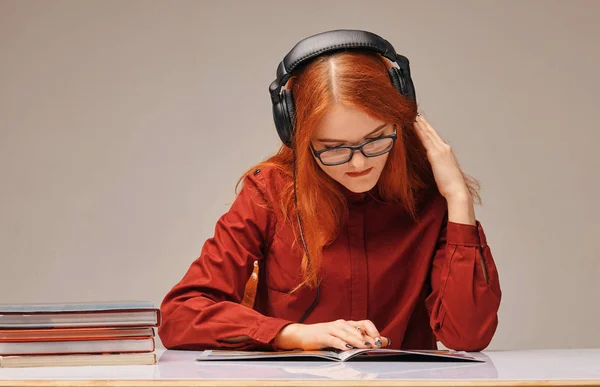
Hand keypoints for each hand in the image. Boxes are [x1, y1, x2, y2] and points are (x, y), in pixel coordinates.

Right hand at [274, 319, 389, 350]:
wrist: (303, 335)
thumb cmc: (325, 337)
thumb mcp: (342, 337)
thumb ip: (359, 339)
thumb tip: (382, 342)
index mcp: (347, 324)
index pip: (365, 324)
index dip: (374, 331)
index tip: (382, 341)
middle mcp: (341, 324)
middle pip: (357, 329)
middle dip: (368, 337)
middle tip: (376, 345)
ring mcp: (331, 329)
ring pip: (347, 334)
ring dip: (357, 340)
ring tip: (365, 346)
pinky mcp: (323, 336)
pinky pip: (333, 340)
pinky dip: (341, 344)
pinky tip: (346, 348)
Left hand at [413, 115, 470, 200]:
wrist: (456, 190)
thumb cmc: (450, 185)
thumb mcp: (442, 170)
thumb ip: (436, 163)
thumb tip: (429, 159)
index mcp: (446, 152)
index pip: (435, 138)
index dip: (428, 129)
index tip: (422, 122)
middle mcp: (444, 148)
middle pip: (431, 133)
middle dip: (424, 123)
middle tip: (416, 115)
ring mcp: (441, 150)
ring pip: (428, 134)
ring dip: (421, 125)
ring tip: (413, 117)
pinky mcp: (436, 154)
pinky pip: (425, 140)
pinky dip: (420, 132)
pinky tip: (414, 126)